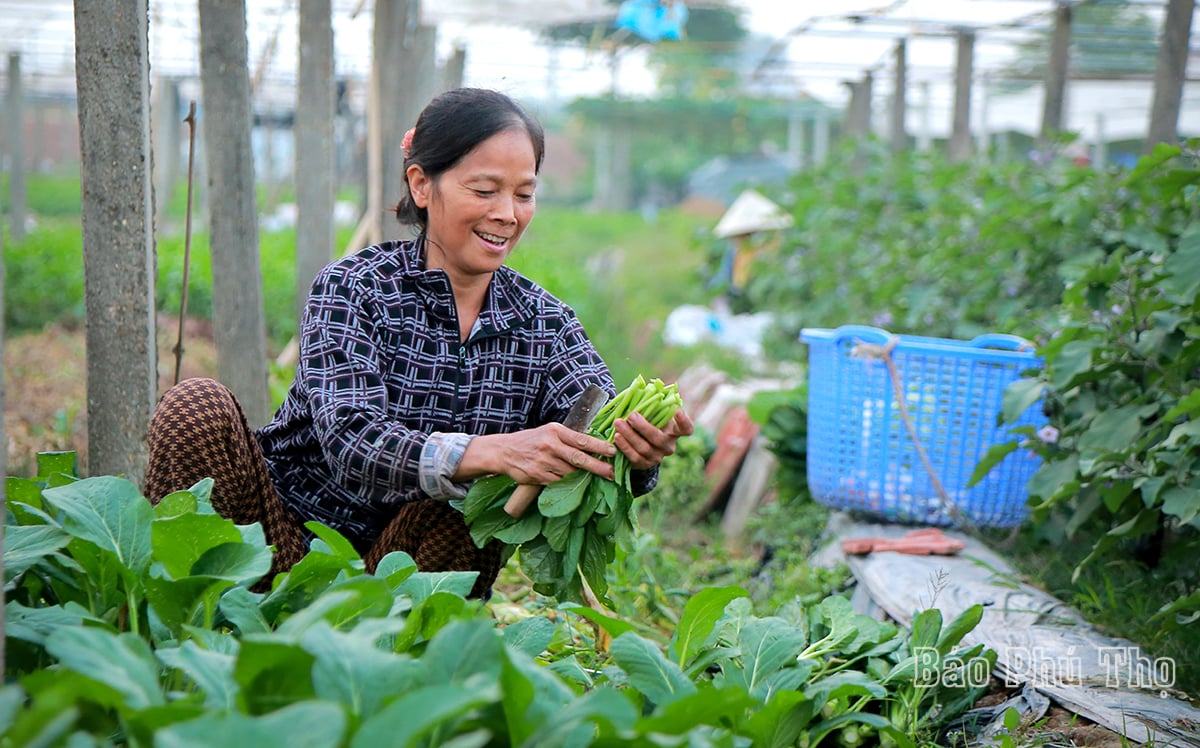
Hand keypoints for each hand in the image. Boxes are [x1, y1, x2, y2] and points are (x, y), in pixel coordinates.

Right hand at [462, 423, 616, 484]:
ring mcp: (543, 461)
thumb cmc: (531, 440)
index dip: (599, 446)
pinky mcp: (538, 476)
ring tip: (597, 480)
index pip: (582, 439)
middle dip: (598, 467)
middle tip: (612, 473)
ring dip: (583, 478)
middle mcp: (550, 445)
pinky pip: (558, 482)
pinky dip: (567, 484)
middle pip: (579, 458)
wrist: (504, 451)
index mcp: (555, 431)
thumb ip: (568, 437)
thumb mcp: (549, 431)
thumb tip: (593, 443)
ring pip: (570, 473)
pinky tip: (576, 485)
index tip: (613, 451)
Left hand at [613, 408, 694, 470]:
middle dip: (643, 427)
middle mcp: (669, 445)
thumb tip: (642, 388)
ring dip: (630, 435)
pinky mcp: (645, 464)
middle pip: (658, 439)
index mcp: (675, 431)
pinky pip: (635, 457)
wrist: (638, 443)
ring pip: (645, 448)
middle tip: (631, 415)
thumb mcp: (652, 414)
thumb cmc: (647, 421)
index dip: (684, 421)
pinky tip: (617, 437)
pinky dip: (625, 446)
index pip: (686, 428)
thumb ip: (651, 405)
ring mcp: (658, 456)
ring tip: (618, 423)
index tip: (677, 411)